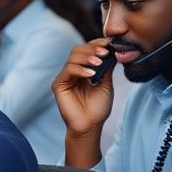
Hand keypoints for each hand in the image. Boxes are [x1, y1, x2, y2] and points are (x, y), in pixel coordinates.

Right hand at [52, 41, 114, 167]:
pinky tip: (91, 75)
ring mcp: (64, 77)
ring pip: (72, 57)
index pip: (86, 50)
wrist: (90, 126)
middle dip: (92, 49)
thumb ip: (106, 68)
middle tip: (104, 53)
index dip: (96, 44)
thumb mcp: (106, 84)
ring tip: (99, 64)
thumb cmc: (98, 108)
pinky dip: (80, 69)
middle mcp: (72, 71)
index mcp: (83, 69)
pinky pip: (68, 70)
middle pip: (77, 50)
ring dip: (87, 57)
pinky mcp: (58, 85)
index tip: (109, 44)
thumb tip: (113, 50)